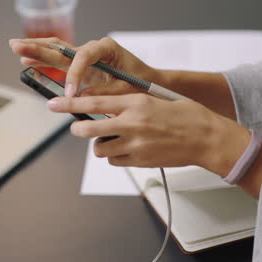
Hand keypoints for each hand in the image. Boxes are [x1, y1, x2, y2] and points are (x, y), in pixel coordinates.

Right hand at [9, 37, 162, 96]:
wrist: (147, 82)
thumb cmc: (140, 83)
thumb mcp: (125, 90)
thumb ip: (103, 91)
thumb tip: (81, 95)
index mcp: (106, 48)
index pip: (83, 57)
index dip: (74, 75)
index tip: (70, 93)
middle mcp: (93, 49)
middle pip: (62, 46)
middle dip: (39, 47)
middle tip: (17, 46)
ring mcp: (85, 57)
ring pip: (57, 51)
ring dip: (36, 50)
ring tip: (16, 48)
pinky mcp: (81, 67)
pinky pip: (60, 62)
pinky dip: (44, 62)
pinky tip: (29, 62)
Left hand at [47, 94, 250, 174]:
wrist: (207, 138)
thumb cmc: (185, 116)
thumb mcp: (155, 99)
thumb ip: (129, 104)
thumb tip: (107, 107)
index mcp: (136, 103)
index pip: (94, 102)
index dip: (70, 104)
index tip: (54, 104)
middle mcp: (132, 123)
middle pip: (90, 129)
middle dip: (79, 129)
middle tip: (78, 128)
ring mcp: (135, 144)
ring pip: (100, 149)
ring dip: (101, 145)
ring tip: (113, 140)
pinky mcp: (140, 161)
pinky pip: (115, 161)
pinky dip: (115, 157)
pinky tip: (126, 151)